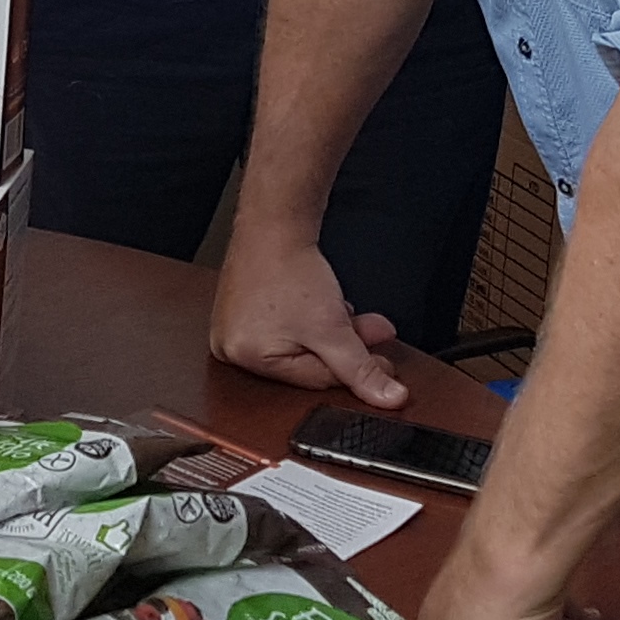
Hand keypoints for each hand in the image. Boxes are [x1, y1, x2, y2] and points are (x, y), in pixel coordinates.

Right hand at [207, 233, 406, 409]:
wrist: (274, 222)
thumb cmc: (288, 269)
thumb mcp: (332, 328)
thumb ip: (361, 369)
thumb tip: (388, 398)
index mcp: (244, 358)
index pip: (313, 380)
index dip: (353, 371)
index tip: (382, 363)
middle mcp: (231, 347)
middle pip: (305, 362)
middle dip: (345, 347)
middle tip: (372, 334)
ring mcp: (234, 327)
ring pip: (299, 344)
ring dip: (331, 332)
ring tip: (347, 311)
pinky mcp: (241, 309)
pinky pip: (284, 328)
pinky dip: (309, 321)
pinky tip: (324, 306)